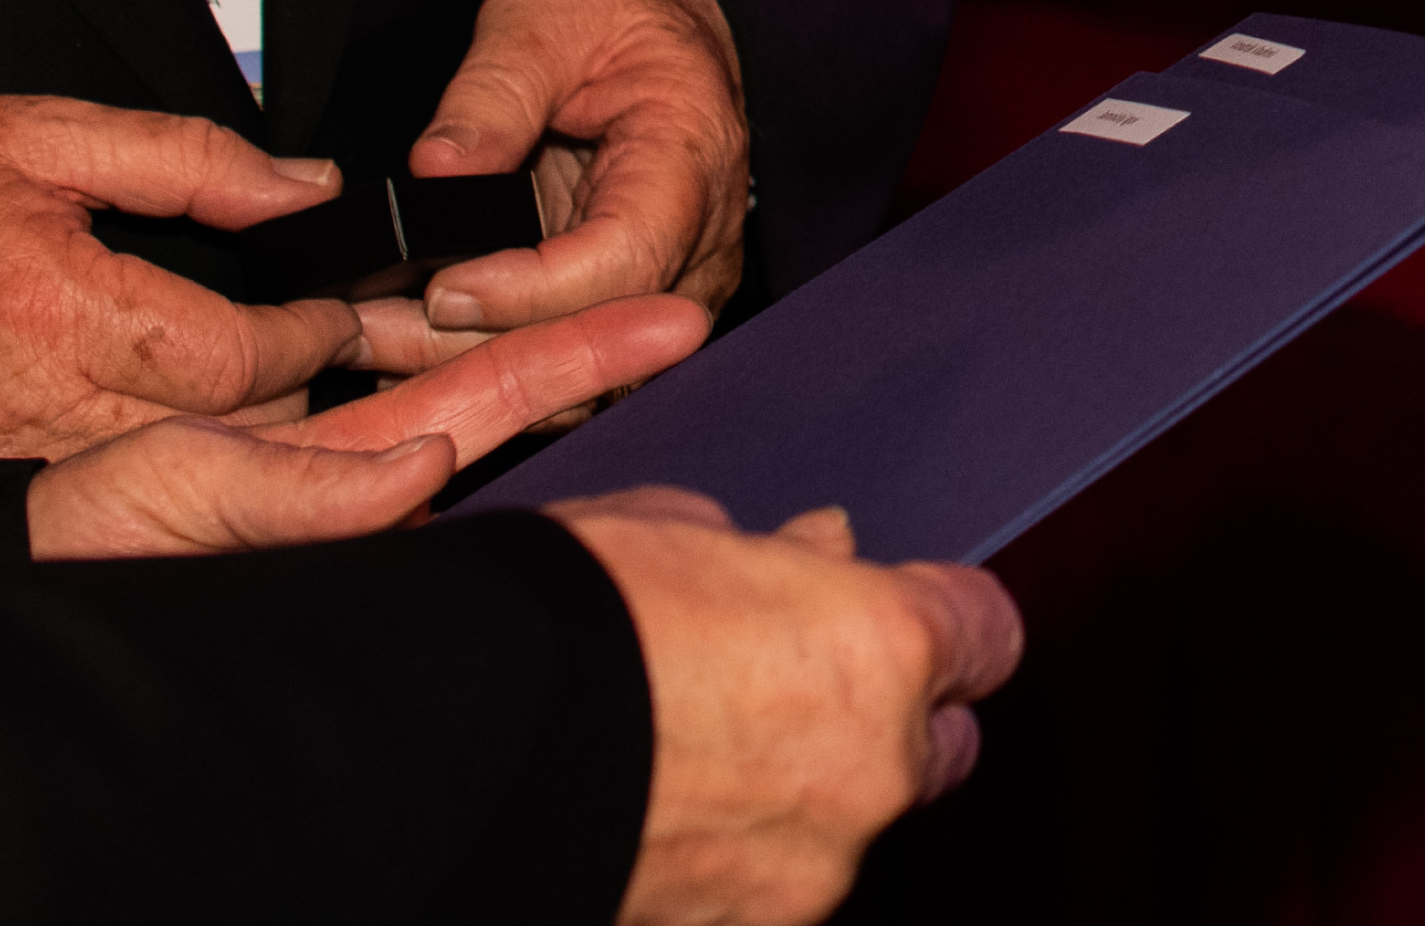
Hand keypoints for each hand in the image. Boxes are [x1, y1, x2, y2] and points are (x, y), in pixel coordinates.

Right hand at [0, 95, 375, 466]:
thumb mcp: (32, 133)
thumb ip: (184, 155)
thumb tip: (302, 191)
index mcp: (49, 311)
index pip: (237, 357)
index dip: (314, 334)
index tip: (344, 314)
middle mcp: (34, 409)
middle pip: (230, 433)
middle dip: (312, 393)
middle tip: (375, 357)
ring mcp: (13, 467)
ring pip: (192, 475)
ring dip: (264, 437)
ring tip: (320, 389)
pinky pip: (130, 493)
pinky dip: (190, 465)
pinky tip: (227, 426)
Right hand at [25, 291, 714, 556]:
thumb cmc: (73, 539)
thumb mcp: (182, 501)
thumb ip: (307, 496)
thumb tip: (429, 468)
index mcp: (346, 482)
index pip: (487, 403)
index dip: (572, 357)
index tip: (664, 321)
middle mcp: (350, 472)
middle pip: (495, 390)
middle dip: (586, 348)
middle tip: (693, 312)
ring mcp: (317, 460)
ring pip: (446, 387)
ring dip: (526, 341)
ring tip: (638, 316)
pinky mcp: (272, 443)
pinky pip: (379, 390)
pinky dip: (445, 358)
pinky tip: (486, 323)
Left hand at [357, 0, 755, 379]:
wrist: (655, 17)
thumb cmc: (610, 8)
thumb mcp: (543, 17)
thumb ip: (493, 93)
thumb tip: (436, 171)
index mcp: (689, 160)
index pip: (623, 259)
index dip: (529, 291)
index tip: (440, 287)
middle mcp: (699, 240)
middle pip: (597, 328)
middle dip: (480, 344)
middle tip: (367, 330)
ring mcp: (671, 279)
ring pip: (583, 366)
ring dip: (476, 362)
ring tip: (372, 338)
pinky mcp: (628, 297)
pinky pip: (570, 352)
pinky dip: (493, 356)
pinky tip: (413, 339)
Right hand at [563, 488, 1024, 925]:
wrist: (437, 753)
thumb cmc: (554, 618)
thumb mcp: (670, 534)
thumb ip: (773, 557)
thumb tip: (816, 550)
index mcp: (881, 650)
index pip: (987, 637)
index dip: (940, 622)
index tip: (898, 615)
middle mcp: (869, 775)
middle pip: (932, 752)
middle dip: (885, 723)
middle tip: (793, 692)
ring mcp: (801, 879)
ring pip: (837, 837)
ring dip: (791, 803)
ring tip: (679, 763)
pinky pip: (755, 895)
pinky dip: (722, 865)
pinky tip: (650, 824)